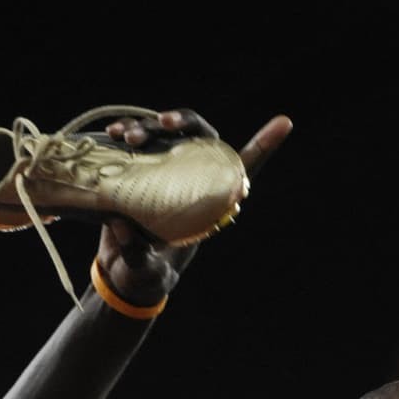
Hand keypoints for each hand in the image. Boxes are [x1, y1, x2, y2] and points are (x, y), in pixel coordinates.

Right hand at [94, 109, 292, 305]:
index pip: (242, 170)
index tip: (285, 122)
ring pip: (166, 134)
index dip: (264, 146)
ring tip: (126, 137)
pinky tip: (113, 131)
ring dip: (148, 126)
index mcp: (208, 204)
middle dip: (182, 122)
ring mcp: (165, 172)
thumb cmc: (145, 276)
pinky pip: (138, 141)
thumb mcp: (144, 271)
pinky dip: (127, 130)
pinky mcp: (139, 171)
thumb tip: (123, 229)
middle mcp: (191, 181)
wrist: (121, 275)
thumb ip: (137, 254)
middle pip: (200, 138)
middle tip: (162, 124)